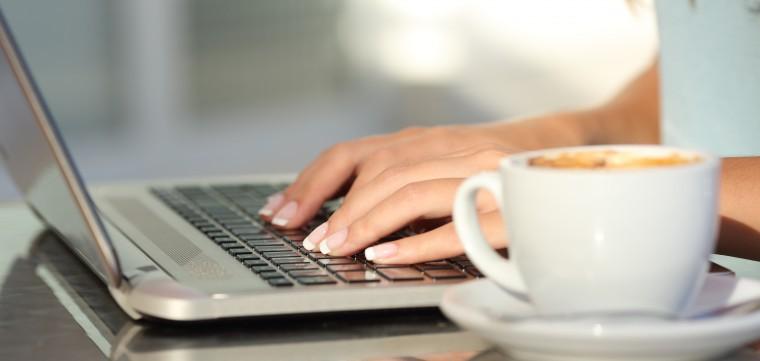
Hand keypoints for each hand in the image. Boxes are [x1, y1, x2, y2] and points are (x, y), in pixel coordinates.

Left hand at [301, 146, 510, 263]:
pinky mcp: (509, 209)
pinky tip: (385, 257)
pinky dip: (414, 244)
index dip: (312, 183)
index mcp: (423, 139)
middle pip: (381, 174)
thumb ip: (393, 176)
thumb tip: (329, 212)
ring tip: (340, 249)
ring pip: (412, 192)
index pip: (353, 153)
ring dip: (368, 223)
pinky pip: (456, 226)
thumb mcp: (436, 160)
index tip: (282, 213)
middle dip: (339, 211)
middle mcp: (451, 149)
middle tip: (314, 243)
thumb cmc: (487, 166)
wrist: (560, 155)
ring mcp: (481, 175)